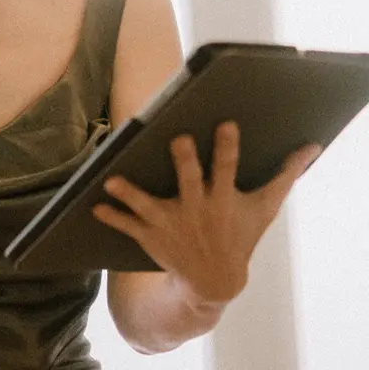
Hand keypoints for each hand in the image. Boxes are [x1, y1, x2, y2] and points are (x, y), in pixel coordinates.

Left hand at [92, 121, 321, 304]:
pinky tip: (95, 205)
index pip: (228, 169)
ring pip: (149, 206)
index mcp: (223, 199)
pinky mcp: (151, 236)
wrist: (214, 282)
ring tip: (112, 180)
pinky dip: (112, 217)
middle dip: (185, 162)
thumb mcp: (264, 207)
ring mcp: (172, 224)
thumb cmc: (240, 234)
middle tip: (178, 139)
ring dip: (131, 194)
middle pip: (190, 181)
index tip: (225, 123)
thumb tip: (311, 147)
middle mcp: (197, 210)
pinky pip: (128, 226)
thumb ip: (285, 175)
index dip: (228, 147)